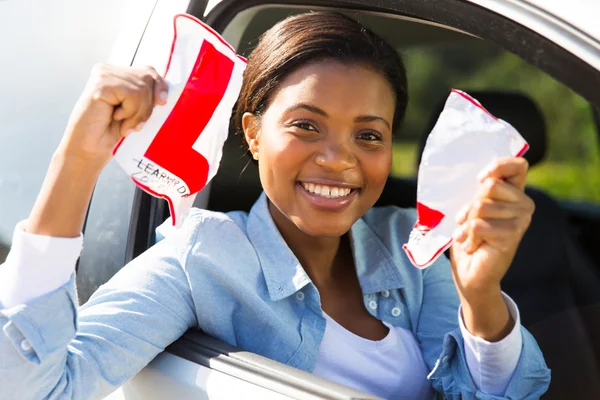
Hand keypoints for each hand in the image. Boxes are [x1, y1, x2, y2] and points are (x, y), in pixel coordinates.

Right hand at [57, 64, 168, 165]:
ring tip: (124, 125)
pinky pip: (132, 94)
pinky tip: (115, 119)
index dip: (160, 86)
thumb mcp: (136, 111)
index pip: (148, 71)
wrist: (90, 149)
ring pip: (141, 88)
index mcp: (118, 74)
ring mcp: (103, 74)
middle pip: (148, 78)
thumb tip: (166, 91)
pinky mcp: (100, 83)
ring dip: (137, 113)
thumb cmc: (113, 132)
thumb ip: (147, 96)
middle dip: (147, 105)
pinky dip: (129, 112)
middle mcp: (109, 70)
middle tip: (135, 124)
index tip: (162, 103)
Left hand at [450, 157, 533, 296]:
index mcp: (514, 193)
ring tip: (470, 237)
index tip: (480, 179)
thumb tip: (483, 178)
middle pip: (490, 186)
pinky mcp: (513, 235)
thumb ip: (480, 192)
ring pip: (481, 206)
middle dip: (471, 206)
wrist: (470, 273)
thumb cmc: (469, 238)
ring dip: (467, 224)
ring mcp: (522, 219)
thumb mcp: (472, 209)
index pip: (518, 166)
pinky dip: (469, 237)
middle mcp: (524, 203)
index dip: (498, 166)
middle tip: (468, 223)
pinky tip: (474, 246)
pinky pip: (479, 225)